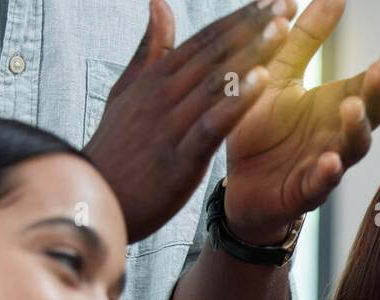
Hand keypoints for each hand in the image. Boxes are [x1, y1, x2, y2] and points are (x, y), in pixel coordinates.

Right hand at [83, 0, 296, 243]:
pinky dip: (236, 102)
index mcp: (155, 78)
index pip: (204, 40)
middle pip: (215, 53)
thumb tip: (159, 3)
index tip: (271, 1)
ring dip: (252, 54)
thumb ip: (149, 50)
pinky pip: (212, 124)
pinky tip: (262, 82)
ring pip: (217, 82)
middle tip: (287, 5)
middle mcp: (163, 94)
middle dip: (253, 27)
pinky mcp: (179, 158)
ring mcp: (170, 125)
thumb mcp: (126, 93)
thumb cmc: (114, 150)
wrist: (93, 200)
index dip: (239, 19)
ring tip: (282, 30)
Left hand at [223, 0, 379, 242]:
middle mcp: (338, 134)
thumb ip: (305, 37)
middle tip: (379, 70)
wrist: (238, 180)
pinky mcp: (304, 191)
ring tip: (352, 107)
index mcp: (335, 104)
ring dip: (357, 129)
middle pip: (372, 114)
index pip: (370, 84)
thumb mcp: (279, 72)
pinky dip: (328, 174)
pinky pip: (321, 184)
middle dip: (378, 94)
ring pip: (353, 148)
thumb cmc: (263, 126)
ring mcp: (325, 163)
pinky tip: (331, 161)